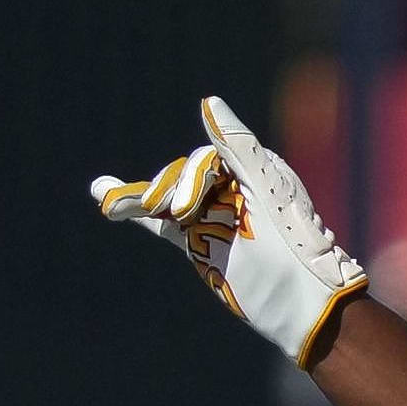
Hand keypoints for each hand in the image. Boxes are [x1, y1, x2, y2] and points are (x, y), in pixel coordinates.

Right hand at [89, 95, 367, 365]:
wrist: (301, 303)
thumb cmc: (292, 246)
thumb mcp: (265, 190)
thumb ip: (237, 146)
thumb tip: (209, 101)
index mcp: (250, 170)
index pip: (207, 160)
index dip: (190, 180)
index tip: (182, 211)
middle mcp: (229, 189)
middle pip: (182, 178)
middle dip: (165, 193)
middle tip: (169, 218)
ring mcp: (211, 217)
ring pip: (167, 199)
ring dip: (136, 198)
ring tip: (106, 202)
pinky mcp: (199, 244)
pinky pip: (163, 224)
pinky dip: (138, 214)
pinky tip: (107, 199)